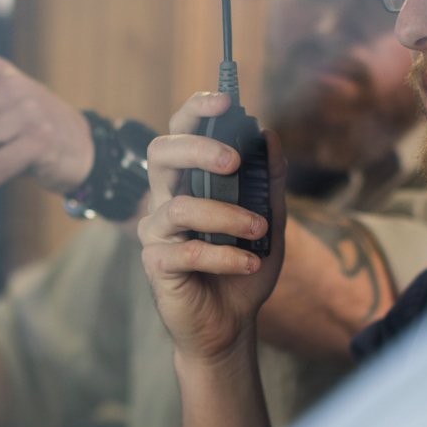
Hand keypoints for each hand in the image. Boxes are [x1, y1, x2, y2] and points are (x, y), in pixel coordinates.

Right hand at [138, 91, 286, 364]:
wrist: (230, 325)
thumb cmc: (243, 267)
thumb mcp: (269, 220)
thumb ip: (269, 181)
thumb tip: (270, 135)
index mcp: (189, 182)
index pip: (180, 133)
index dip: (195, 111)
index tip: (224, 101)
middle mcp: (166, 199)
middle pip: (161, 154)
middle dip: (198, 149)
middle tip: (233, 162)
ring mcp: (157, 232)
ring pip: (180, 206)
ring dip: (226, 216)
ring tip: (257, 229)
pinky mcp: (156, 264)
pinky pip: (187, 251)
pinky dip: (225, 256)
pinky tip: (249, 263)